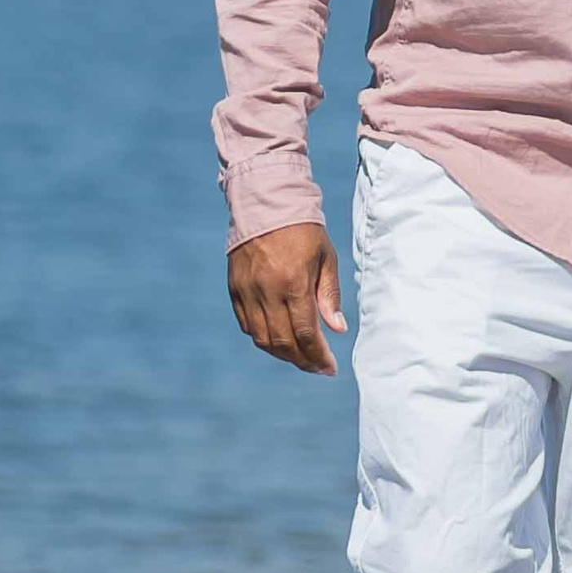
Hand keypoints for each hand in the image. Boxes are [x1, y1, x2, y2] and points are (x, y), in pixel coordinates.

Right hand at [228, 221, 346, 374]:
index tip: (330, 368)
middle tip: (318, 366)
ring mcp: (247, 291)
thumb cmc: (304, 230)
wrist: (266, 204)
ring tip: (301, 357)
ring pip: (261, 338)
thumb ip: (329, 295)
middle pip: (282, 342)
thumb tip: (337, 329)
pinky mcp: (234, 289)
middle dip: (302, 360)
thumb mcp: (326, 258)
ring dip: (282, 354)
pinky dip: (263, 337)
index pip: (305, 333)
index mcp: (294, 282)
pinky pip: (246, 324)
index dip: (318, 356)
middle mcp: (267, 291)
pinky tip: (279, 339)